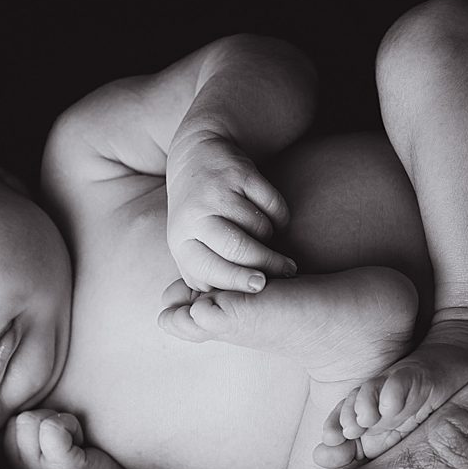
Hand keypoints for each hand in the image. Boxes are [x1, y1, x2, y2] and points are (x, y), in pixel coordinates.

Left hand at [164, 129, 295, 293]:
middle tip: (287, 271)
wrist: (197, 154)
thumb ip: (206, 275)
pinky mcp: (239, 173)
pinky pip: (272, 204)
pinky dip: (279, 215)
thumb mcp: (191, 244)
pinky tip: (273, 217)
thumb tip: (232, 314)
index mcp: (180, 241)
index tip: (261, 289)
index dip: (237, 283)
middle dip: (266, 265)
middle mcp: (193, 216)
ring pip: (258, 228)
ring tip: (270, 240)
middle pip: (238, 250)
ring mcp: (216, 192)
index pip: (209, 272)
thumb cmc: (198, 214)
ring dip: (270, 237)